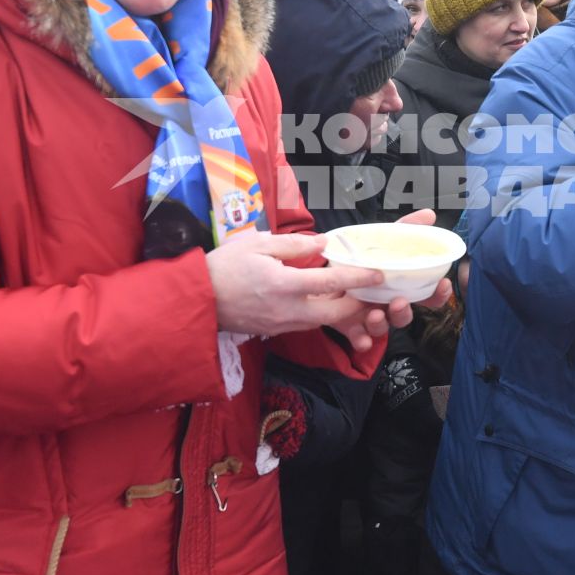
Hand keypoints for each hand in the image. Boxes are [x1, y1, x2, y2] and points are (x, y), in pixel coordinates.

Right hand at [206, 230, 391, 344]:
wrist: (196, 301)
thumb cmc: (223, 267)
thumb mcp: (256, 245)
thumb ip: (293, 245)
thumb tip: (323, 244)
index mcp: (284, 285)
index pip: (331, 281)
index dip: (359, 278)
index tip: (379, 274)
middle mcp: (288, 310)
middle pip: (336, 313)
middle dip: (359, 305)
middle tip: (374, 292)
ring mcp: (282, 325)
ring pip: (324, 321)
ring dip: (343, 312)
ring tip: (357, 296)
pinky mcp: (276, 331)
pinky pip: (308, 324)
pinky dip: (323, 315)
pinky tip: (328, 301)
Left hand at [326, 211, 455, 351]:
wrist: (325, 271)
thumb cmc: (361, 258)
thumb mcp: (382, 239)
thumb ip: (405, 229)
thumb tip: (430, 214)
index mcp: (399, 286)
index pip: (426, 295)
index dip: (438, 294)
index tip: (443, 285)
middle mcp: (387, 303)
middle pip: (404, 315)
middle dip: (405, 312)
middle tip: (399, 302)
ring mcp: (369, 316)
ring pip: (383, 327)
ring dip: (382, 324)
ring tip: (375, 314)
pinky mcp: (350, 325)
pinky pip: (359, 338)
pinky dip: (362, 341)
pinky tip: (361, 340)